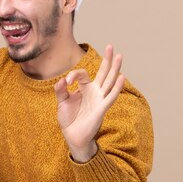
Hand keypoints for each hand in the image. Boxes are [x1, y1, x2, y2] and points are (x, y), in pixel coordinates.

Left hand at [54, 44, 124, 162]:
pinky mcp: (102, 108)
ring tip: (120, 55)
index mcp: (85, 89)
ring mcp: (99, 99)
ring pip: (110, 81)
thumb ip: (60, 90)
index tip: (66, 82)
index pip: (83, 74)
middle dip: (107, 59)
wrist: (72, 136)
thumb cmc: (69, 119)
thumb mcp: (62, 102)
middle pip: (103, 72)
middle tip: (111, 46)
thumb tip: (62, 80)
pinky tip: (122, 76)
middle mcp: (95, 92)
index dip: (74, 75)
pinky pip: (111, 96)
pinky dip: (116, 87)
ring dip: (115, 68)